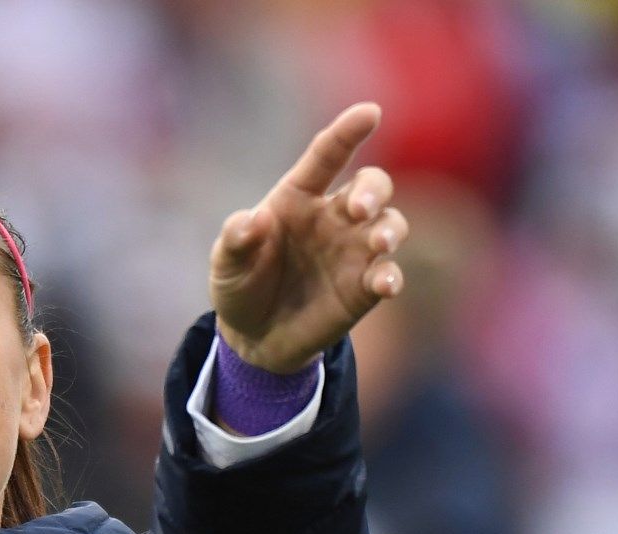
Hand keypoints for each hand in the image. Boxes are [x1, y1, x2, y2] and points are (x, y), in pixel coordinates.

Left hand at [210, 102, 407, 374]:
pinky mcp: (363, 288)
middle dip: (372, 189)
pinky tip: (384, 285)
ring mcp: (353, 252)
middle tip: (359, 208)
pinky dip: (391, 277)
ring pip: (390, 224)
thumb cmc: (240, 285)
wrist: (253, 336)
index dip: (347, 132)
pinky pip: (387, 275)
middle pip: (371, 185)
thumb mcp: (226, 264)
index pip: (327, 156)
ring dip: (390, 229)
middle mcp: (334, 217)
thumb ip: (235, 240)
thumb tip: (251, 221)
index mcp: (298, 197)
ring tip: (379, 243)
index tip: (370, 112)